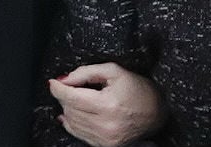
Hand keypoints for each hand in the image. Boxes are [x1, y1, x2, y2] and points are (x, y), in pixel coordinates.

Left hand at [48, 62, 165, 146]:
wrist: (157, 112)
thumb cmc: (137, 89)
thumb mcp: (114, 71)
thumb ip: (85, 73)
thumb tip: (63, 79)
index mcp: (108, 104)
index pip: (72, 97)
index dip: (58, 88)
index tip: (53, 82)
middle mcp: (106, 125)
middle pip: (70, 110)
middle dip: (65, 96)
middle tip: (69, 86)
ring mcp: (105, 138)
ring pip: (72, 123)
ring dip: (68, 109)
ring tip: (75, 98)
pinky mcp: (105, 145)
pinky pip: (80, 134)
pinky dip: (73, 123)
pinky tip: (73, 114)